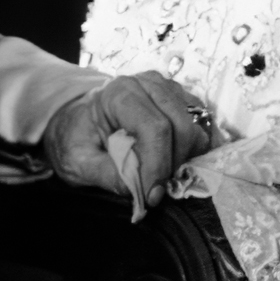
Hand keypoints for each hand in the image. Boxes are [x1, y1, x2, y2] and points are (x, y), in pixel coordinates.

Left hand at [44, 70, 214, 218]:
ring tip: (162, 179)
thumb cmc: (77, 139)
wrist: (78, 122)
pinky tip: (176, 166)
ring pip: (197, 128)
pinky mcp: (182, 100)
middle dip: (174, 166)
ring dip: (186, 159)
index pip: (154, 128)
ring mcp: (169, 89)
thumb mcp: (77, 162)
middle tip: (156, 192)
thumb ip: (106, 175)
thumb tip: (138, 191)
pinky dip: (195, 151)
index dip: (158, 166)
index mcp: (120, 92)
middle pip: (182, 127)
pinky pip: (202, 127)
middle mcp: (150, 84)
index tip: (152, 196)